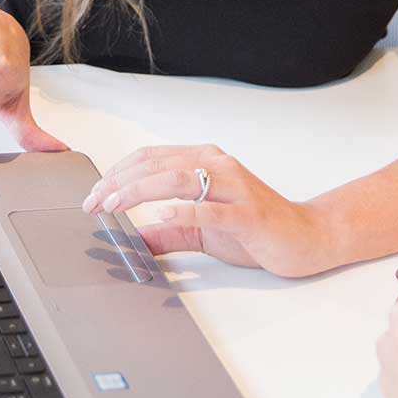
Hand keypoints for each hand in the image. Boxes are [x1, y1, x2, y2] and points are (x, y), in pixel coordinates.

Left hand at [79, 144, 331, 277]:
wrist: (305, 237)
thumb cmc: (255, 229)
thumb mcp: (202, 231)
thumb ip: (168, 232)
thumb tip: (132, 239)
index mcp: (205, 161)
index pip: (151, 158)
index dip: (118, 173)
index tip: (94, 194)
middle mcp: (218, 165)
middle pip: (158, 165)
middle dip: (118, 182)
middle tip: (93, 201)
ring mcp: (235, 186)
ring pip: (179, 178)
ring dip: (140, 191)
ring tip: (113, 204)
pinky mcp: (248, 212)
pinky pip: (212, 207)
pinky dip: (184, 209)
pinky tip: (161, 214)